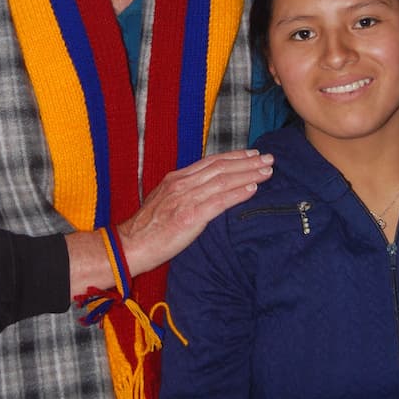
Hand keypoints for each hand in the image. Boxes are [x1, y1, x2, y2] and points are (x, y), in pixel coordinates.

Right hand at [117, 149, 272, 277]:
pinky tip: (253, 189)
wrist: (130, 245)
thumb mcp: (164, 200)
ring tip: (266, 171)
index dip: (233, 156)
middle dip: (247, 162)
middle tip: (268, 158)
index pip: (210, 162)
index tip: (251, 154)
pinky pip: (219, 202)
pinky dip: (238, 194)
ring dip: (248, 174)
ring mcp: (186, 199)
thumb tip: (205, 190)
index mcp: (176, 179)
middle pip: (220, 167)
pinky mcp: (190, 217)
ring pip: (223, 180)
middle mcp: (182, 184)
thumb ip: (184, 192)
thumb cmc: (147, 228)